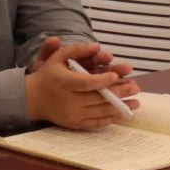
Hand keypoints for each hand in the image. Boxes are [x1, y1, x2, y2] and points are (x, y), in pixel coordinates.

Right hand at [25, 38, 140, 131]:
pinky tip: (123, 113)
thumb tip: (97, 45)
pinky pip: (96, 123)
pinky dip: (110, 119)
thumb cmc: (49, 75)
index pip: (86, 82)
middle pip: (98, 97)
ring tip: (137, 102)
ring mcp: (72, 114)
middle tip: (135, 87)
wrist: (33, 99)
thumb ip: (77, 49)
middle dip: (119, 93)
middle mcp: (68, 100)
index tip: (116, 76)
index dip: (103, 80)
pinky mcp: (75, 124)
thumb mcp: (58, 57)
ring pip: (100, 111)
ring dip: (120, 107)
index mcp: (63, 82)